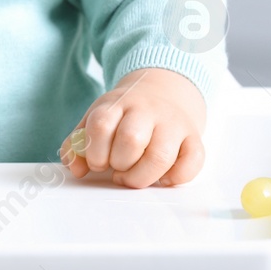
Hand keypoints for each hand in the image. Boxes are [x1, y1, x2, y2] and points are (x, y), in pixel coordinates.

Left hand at [59, 67, 205, 187]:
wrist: (162, 92)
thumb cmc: (124, 115)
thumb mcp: (96, 120)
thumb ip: (77, 144)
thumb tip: (76, 170)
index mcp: (117, 104)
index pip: (101, 124)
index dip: (94, 152)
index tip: (97, 162)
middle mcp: (147, 110)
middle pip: (131, 139)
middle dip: (119, 163)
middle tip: (117, 168)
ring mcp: (173, 123)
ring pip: (161, 156)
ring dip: (142, 176)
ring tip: (134, 176)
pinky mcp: (193, 137)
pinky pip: (193, 161)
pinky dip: (177, 176)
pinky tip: (163, 177)